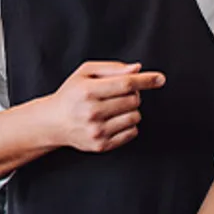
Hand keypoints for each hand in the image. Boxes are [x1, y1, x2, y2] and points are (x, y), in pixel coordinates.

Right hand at [46, 62, 165, 153]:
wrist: (53, 122)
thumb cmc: (71, 94)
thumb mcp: (85, 73)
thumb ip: (112, 68)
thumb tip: (137, 69)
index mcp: (87, 91)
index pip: (125, 84)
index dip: (145, 80)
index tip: (160, 79)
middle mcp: (91, 112)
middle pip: (133, 100)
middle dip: (132, 94)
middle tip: (117, 94)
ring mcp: (97, 131)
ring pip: (135, 117)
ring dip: (130, 110)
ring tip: (113, 108)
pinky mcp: (101, 145)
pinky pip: (132, 133)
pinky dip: (128, 125)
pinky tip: (113, 121)